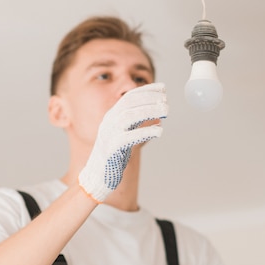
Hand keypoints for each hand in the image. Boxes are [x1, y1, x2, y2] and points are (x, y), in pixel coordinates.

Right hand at [78, 83, 167, 201]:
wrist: (97, 176)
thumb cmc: (114, 155)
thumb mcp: (126, 134)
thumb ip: (137, 123)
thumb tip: (158, 113)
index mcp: (112, 116)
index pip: (129, 97)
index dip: (146, 90)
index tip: (163, 88)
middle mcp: (109, 122)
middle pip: (129, 103)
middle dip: (149, 98)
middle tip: (166, 100)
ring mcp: (108, 134)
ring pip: (128, 116)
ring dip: (149, 111)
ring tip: (166, 111)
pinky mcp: (111, 149)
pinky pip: (128, 137)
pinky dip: (144, 132)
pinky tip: (158, 130)